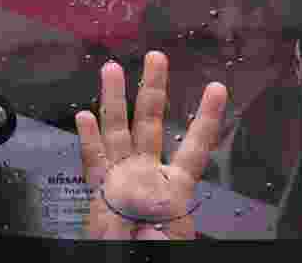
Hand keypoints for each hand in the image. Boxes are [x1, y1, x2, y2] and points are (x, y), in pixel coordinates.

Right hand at [75, 51, 227, 239]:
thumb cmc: (157, 252)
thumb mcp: (169, 242)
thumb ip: (163, 230)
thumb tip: (155, 226)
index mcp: (175, 187)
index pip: (196, 145)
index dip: (207, 117)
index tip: (217, 88)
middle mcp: (148, 176)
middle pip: (151, 123)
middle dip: (153, 89)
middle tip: (156, 57)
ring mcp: (122, 181)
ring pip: (117, 132)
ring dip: (113, 100)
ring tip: (112, 69)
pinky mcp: (99, 195)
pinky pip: (93, 163)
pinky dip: (87, 140)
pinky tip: (84, 116)